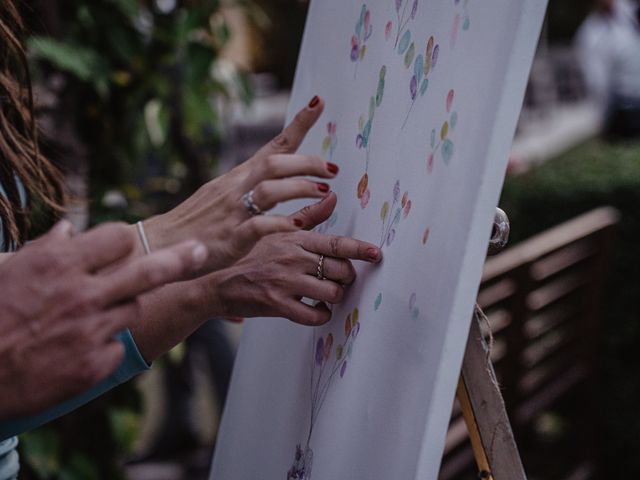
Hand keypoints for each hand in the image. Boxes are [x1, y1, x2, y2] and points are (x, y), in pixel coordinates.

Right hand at [0, 221, 206, 418]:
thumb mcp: (10, 271)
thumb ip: (46, 249)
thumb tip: (69, 229)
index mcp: (60, 265)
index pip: (118, 238)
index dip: (123, 240)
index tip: (125, 244)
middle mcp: (82, 295)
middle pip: (149, 270)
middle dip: (181, 258)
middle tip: (202, 250)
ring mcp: (91, 331)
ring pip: (135, 308)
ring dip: (125, 305)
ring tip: (93, 314)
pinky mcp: (94, 365)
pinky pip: (117, 345)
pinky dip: (105, 342)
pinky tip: (78, 348)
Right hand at [144, 96, 338, 274]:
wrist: (162, 246)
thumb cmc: (200, 222)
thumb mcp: (228, 196)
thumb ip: (256, 186)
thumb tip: (283, 177)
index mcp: (239, 176)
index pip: (273, 144)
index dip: (298, 123)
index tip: (318, 101)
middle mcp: (237, 187)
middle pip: (275, 162)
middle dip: (307, 162)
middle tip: (333, 169)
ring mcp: (233, 210)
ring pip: (270, 188)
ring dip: (300, 187)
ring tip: (324, 191)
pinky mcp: (232, 237)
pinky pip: (259, 225)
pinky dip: (280, 222)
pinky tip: (297, 225)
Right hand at [201, 193, 381, 324]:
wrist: (220, 283)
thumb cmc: (254, 257)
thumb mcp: (279, 231)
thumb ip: (309, 216)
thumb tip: (332, 197)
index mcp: (296, 238)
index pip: (336, 243)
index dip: (360, 249)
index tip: (376, 253)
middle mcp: (293, 258)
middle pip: (340, 270)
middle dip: (346, 278)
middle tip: (338, 279)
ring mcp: (286, 281)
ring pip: (332, 293)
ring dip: (335, 297)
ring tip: (326, 295)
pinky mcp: (278, 304)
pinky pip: (314, 315)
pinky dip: (321, 315)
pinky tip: (316, 310)